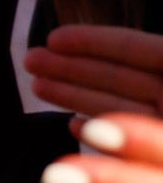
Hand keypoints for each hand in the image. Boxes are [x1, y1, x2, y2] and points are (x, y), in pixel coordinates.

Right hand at [25, 24, 162, 118]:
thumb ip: (149, 120)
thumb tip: (96, 127)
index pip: (144, 49)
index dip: (97, 41)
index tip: (55, 38)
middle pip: (126, 78)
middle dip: (74, 67)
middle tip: (33, 60)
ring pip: (121, 109)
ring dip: (74, 96)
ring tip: (38, 86)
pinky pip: (129, 143)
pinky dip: (99, 130)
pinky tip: (73, 123)